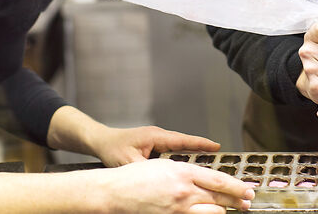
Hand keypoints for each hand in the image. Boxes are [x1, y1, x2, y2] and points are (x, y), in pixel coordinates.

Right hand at [81, 159, 254, 213]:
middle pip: (219, 199)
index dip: (237, 186)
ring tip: (228, 209)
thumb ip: (187, 172)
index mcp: (183, 174)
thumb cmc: (135, 177)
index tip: (248, 189)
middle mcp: (184, 193)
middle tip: (247, 201)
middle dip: (236, 201)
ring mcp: (178, 210)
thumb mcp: (165, 165)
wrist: (115, 193)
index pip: (219, 180)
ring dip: (221, 211)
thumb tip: (205, 179)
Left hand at [87, 125, 221, 166]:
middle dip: (201, 152)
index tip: (217, 146)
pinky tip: (183, 171)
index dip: (201, 144)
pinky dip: (179, 161)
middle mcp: (158, 137)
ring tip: (205, 167)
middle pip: (185, 145)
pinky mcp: (153, 148)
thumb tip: (162, 180)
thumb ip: (148, 170)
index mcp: (156, 136)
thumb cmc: (112, 148)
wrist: (99, 142)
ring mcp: (156, 141)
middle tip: (217, 160)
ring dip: (190, 157)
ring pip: (178, 151)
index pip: (184, 140)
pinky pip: (170, 154)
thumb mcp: (130, 161)